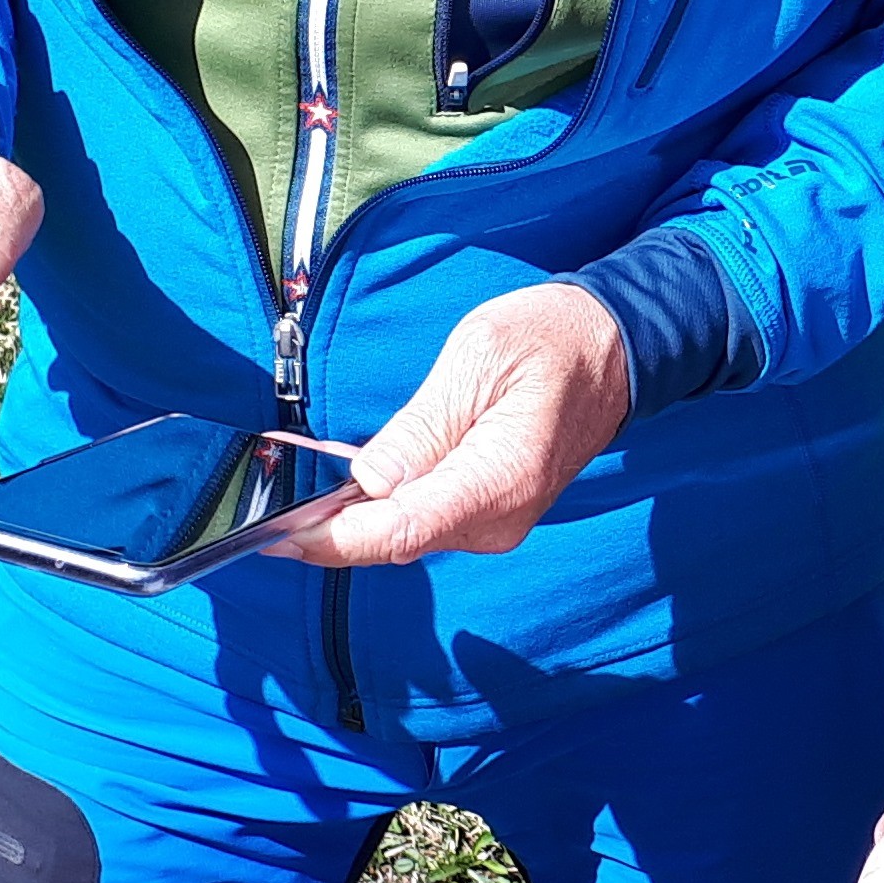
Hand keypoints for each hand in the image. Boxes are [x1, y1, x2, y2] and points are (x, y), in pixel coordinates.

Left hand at [272, 281, 628, 566]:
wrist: (616, 350)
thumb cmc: (552, 339)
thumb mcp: (477, 358)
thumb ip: (422, 426)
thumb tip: (368, 481)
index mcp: (499, 478)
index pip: (400, 530)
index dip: (331, 539)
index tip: (275, 538)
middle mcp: (500, 517)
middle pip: (395, 542)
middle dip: (331, 534)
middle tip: (266, 522)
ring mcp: (499, 522)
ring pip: (405, 538)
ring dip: (354, 525)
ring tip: (299, 508)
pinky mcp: (491, 514)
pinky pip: (424, 524)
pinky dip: (382, 516)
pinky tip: (351, 496)